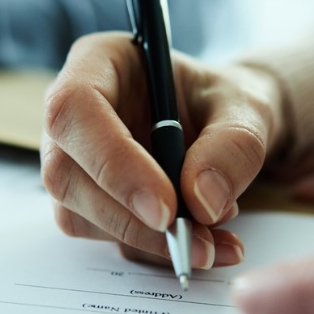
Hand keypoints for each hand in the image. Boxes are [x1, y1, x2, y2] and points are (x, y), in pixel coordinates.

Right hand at [41, 32, 288, 268]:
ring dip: (146, 241)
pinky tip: (202, 243)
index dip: (113, 162)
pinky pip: (102, 235)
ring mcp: (72, 159)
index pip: (75, 109)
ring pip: (78, 213)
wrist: (224, 126)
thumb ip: (233, 144)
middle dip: (130, 218)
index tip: (165, 208)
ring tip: (213, 242)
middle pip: (65, 172)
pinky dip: (152, 249)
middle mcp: (72, 113)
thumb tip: (203, 201)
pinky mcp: (85, 200)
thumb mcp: (247, 107)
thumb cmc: (224, 101)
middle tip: (197, 242)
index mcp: (97, 63)